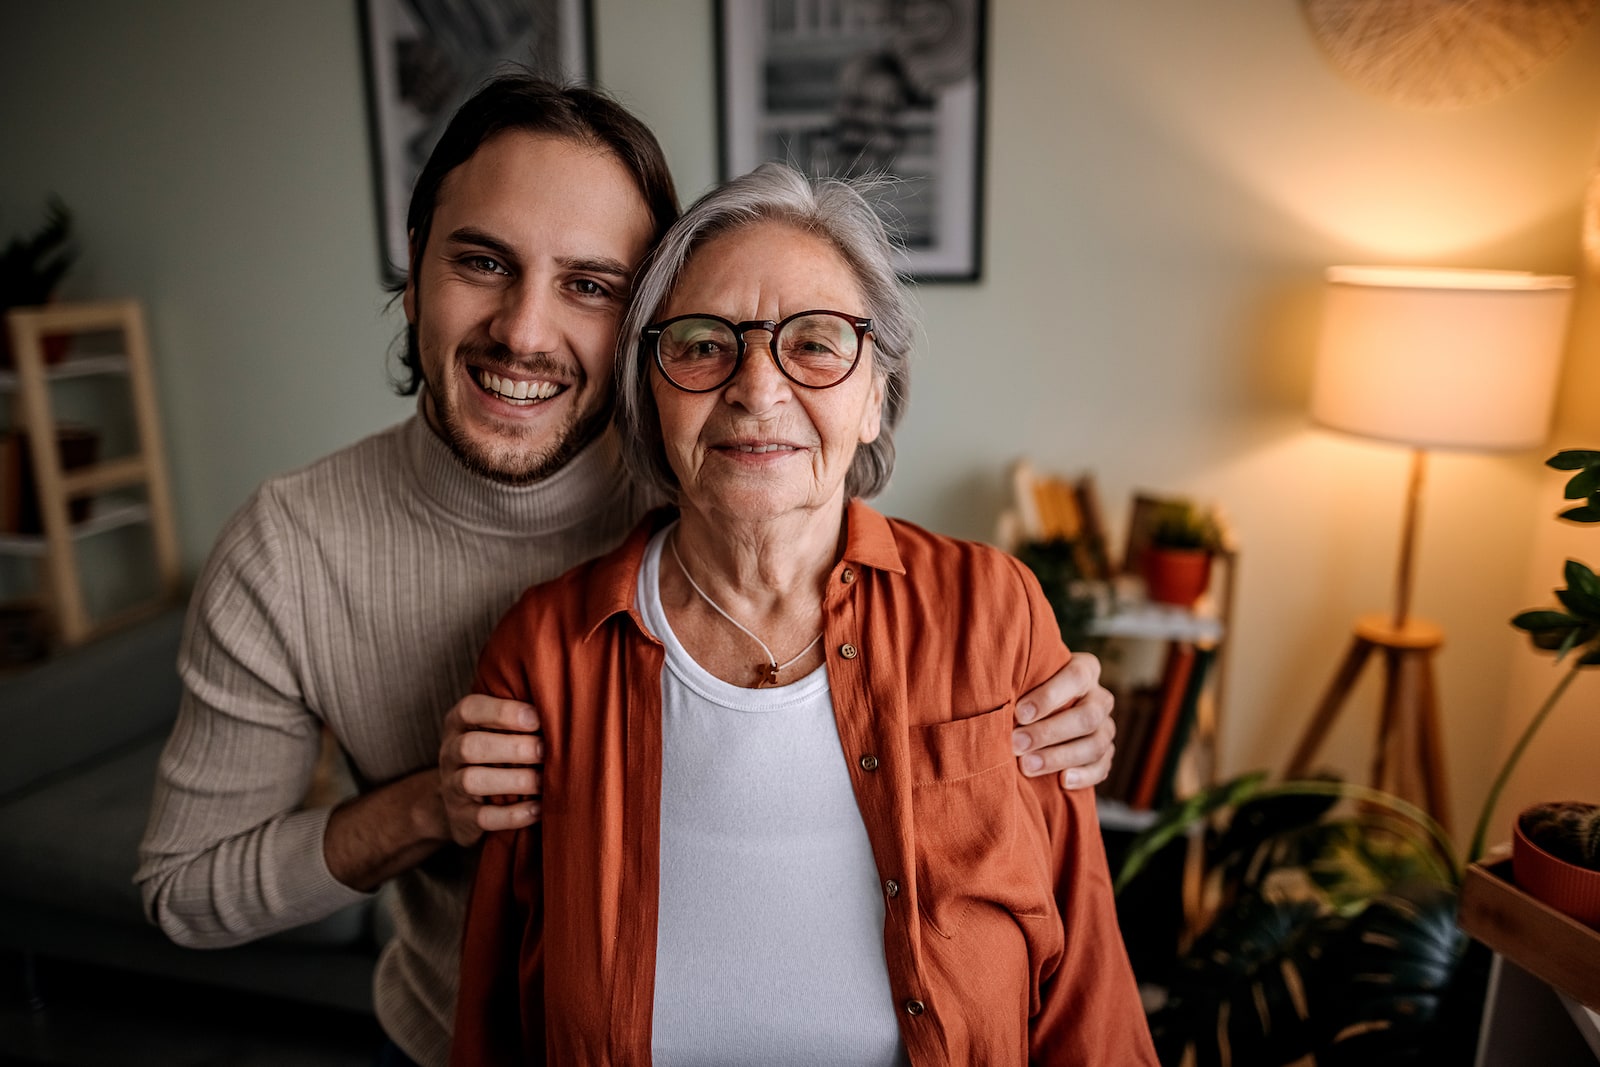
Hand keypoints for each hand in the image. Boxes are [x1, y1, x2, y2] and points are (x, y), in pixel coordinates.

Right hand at [438, 694, 543, 846]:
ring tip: (543, 781)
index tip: (537, 718)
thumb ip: (519, 716)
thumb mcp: (496, 729)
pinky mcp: (460, 818)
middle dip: (513, 748)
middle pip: (470, 746)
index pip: (469, 709)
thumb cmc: (494, 753)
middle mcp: (449, 753)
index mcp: (459, 723)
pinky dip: (512, 815)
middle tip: (545, 751)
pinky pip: (483, 818)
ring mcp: (451, 787)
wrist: (463, 802)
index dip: (502, 712)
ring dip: (514, 780)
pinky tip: (538, 809)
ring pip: (471, 781)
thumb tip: (562, 706)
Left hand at [1012, 653, 1114, 788]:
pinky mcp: (1106, 755)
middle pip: (1087, 716)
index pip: (1077, 677)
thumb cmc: (1027, 691)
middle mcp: (1100, 698)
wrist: (1040, 713)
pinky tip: (1062, 781)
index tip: (1019, 713)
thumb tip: (992, 696)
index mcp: (1086, 670)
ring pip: (1095, 745)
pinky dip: (1084, 776)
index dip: (1049, 696)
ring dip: (1059, 757)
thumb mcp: (1026, 679)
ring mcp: (1106, 728)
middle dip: (1049, 732)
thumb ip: (1019, 683)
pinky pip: (1102, 768)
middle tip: (1016, 743)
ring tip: (1027, 766)